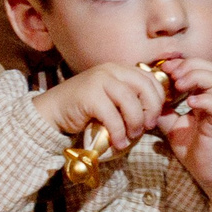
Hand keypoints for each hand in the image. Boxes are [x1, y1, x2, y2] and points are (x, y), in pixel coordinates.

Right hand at [31, 61, 168, 163]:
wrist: (53, 111)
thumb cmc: (85, 108)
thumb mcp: (111, 98)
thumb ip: (129, 98)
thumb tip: (154, 113)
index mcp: (119, 69)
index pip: (150, 79)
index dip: (157, 99)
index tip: (154, 117)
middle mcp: (110, 70)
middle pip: (144, 87)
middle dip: (151, 110)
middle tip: (147, 127)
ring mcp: (99, 80)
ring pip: (130, 101)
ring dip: (135, 123)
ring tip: (131, 137)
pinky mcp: (89, 96)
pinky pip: (112, 116)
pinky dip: (119, 132)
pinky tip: (118, 142)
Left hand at [153, 56, 211, 211]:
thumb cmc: (195, 149)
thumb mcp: (173, 127)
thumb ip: (164, 113)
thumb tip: (145, 102)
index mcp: (203, 97)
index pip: (198, 68)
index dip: (181, 63)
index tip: (164, 68)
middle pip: (209, 67)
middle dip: (188, 65)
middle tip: (171, 73)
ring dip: (196, 77)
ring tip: (179, 84)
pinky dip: (203, 98)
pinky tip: (190, 103)